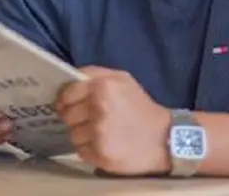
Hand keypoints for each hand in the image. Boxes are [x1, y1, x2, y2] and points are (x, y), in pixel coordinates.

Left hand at [55, 66, 170, 175]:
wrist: (164, 138)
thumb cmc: (140, 107)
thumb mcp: (123, 80)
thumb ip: (95, 74)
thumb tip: (70, 78)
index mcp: (103, 86)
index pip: (67, 94)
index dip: (65, 100)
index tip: (68, 105)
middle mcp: (99, 108)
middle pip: (67, 115)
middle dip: (75, 118)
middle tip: (90, 120)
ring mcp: (99, 133)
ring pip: (72, 135)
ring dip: (83, 136)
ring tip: (101, 134)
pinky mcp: (101, 154)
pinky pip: (80, 151)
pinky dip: (89, 150)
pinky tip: (104, 145)